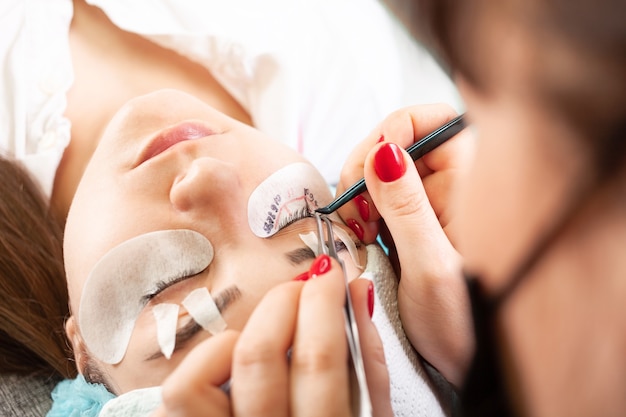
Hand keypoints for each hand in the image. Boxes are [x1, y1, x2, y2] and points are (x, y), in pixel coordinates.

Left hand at [153, 255, 391, 416]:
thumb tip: (356, 294)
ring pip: (209, 371)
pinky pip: (180, 390)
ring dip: (246, 332)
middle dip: (285, 301)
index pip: (317, 360)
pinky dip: (210, 358)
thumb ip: (366, 361)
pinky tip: (237, 362)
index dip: (324, 303)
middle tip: (304, 287)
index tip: (329, 274)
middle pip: (260, 355)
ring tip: (272, 329)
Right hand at [336, 104, 474, 386]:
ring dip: (360, 193)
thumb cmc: (463, 322)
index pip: (435, 120)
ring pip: (383, 170)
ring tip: (360, 229)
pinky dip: (361, 212)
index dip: (396, 129)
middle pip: (399, 141)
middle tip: (358, 210)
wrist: (464, 360)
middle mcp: (452, 186)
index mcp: (472, 185)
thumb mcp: (431, 265)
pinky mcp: (412, 221)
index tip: (371, 166)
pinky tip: (362, 236)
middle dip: (366, 167)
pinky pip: (379, 199)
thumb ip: (406, 207)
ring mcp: (430, 203)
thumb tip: (383, 152)